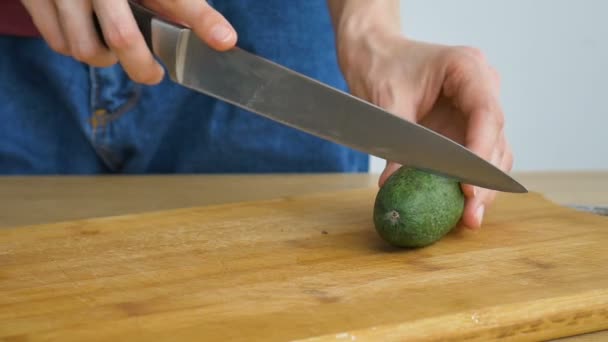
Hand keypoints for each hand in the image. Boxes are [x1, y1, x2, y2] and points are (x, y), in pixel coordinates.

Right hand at [21, 0, 236, 83]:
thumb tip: (206, 30)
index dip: (201, 19)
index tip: (225, 40)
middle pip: (122, 39)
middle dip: (142, 67)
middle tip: (155, 75)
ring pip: (86, 49)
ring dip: (106, 58)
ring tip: (115, 47)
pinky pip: (59, 43)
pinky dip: (77, 48)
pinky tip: (87, 35)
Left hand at [338, 34, 510, 228]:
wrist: (376, 54)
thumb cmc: (381, 66)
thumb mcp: (386, 101)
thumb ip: (395, 141)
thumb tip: (392, 184)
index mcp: (467, 68)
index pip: (487, 114)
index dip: (481, 154)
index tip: (469, 187)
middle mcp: (481, 87)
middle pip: (495, 139)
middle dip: (484, 181)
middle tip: (471, 215)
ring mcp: (476, 108)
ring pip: (492, 153)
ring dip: (482, 187)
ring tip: (468, 219)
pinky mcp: (466, 127)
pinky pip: (474, 157)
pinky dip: (468, 181)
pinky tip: (460, 207)